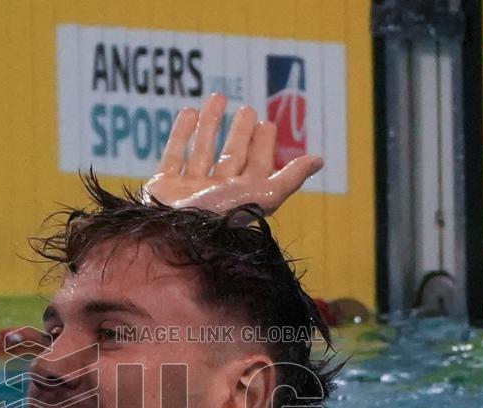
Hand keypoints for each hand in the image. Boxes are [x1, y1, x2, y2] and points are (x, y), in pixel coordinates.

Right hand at [143, 93, 322, 216]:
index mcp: (240, 198)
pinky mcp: (163, 187)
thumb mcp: (263, 195)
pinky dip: (181, 134)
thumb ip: (290, 177)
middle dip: (240, 133)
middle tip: (248, 109)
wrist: (172, 232)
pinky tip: (189, 111)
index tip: (268, 123)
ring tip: (217, 98)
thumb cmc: (220, 215)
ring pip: (203, 152)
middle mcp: (216, 194)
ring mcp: (188, 190)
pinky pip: (174, 156)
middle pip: (232, 158)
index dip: (264, 146)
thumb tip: (319, 160)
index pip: (257, 167)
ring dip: (210, 126)